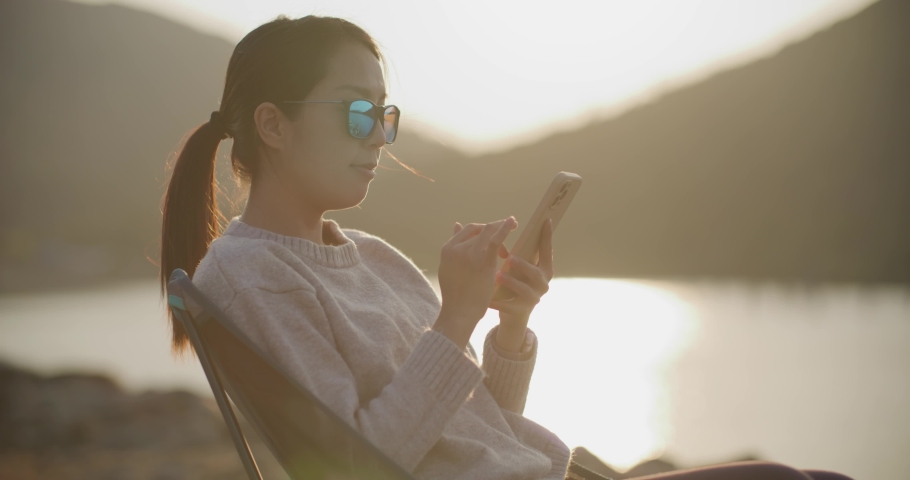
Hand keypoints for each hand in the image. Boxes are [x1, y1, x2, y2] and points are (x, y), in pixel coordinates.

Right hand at [434, 217, 517, 348]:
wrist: (459, 312)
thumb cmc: (456, 295)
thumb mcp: (448, 267)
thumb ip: (454, 247)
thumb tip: (456, 224)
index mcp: (447, 249)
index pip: (467, 230)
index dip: (482, 228)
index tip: (493, 230)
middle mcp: (457, 248)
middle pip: (479, 230)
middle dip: (493, 228)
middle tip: (508, 228)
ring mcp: (469, 253)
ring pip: (488, 231)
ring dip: (501, 228)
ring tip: (513, 226)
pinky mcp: (483, 260)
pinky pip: (496, 238)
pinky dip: (504, 228)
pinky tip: (512, 223)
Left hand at [489, 219, 553, 351]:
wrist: (514, 313)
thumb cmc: (514, 282)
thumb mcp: (516, 266)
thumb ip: (512, 250)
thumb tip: (499, 228)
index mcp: (544, 268)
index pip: (547, 250)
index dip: (547, 236)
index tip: (546, 221)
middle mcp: (543, 283)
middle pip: (535, 272)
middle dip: (523, 265)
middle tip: (510, 258)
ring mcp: (533, 298)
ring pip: (523, 289)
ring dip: (510, 282)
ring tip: (497, 276)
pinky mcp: (520, 311)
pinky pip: (508, 305)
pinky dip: (497, 301)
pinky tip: (487, 299)